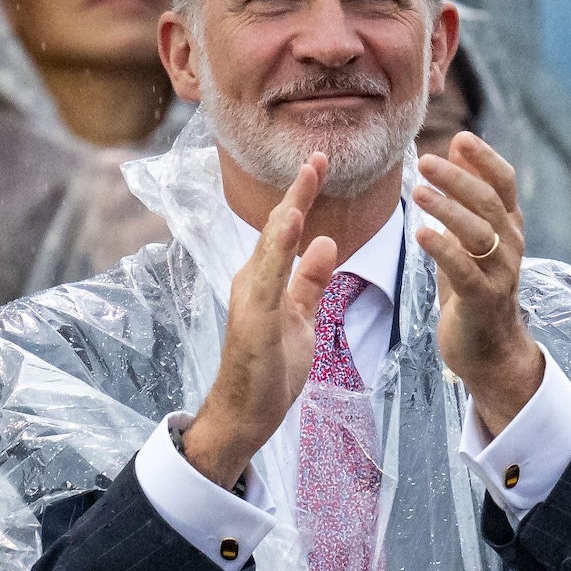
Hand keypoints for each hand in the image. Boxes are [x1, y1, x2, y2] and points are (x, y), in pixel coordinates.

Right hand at [181, 157, 339, 488]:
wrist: (244, 415)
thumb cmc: (269, 370)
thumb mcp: (301, 319)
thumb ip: (310, 282)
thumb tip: (326, 242)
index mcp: (265, 279)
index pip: (288, 230)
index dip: (303, 195)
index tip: (320, 163)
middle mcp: (253, 280)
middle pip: (278, 227)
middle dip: (298, 190)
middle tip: (318, 154)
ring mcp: (251, 298)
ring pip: (272, 246)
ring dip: (290, 209)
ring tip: (308, 177)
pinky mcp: (254, 318)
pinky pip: (270, 278)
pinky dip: (281, 249)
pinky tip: (293, 224)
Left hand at [414, 133, 543, 435]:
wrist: (489, 350)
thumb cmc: (474, 287)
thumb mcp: (471, 237)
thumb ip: (466, 195)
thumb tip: (456, 148)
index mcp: (508, 227)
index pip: (505, 183)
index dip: (485, 159)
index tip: (460, 138)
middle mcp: (511, 246)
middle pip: (489, 203)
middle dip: (458, 179)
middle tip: (426, 161)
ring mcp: (500, 274)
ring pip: (478, 233)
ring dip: (448, 210)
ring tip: (418, 191)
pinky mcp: (483, 300)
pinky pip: (464, 270)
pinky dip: (443, 249)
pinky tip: (421, 233)